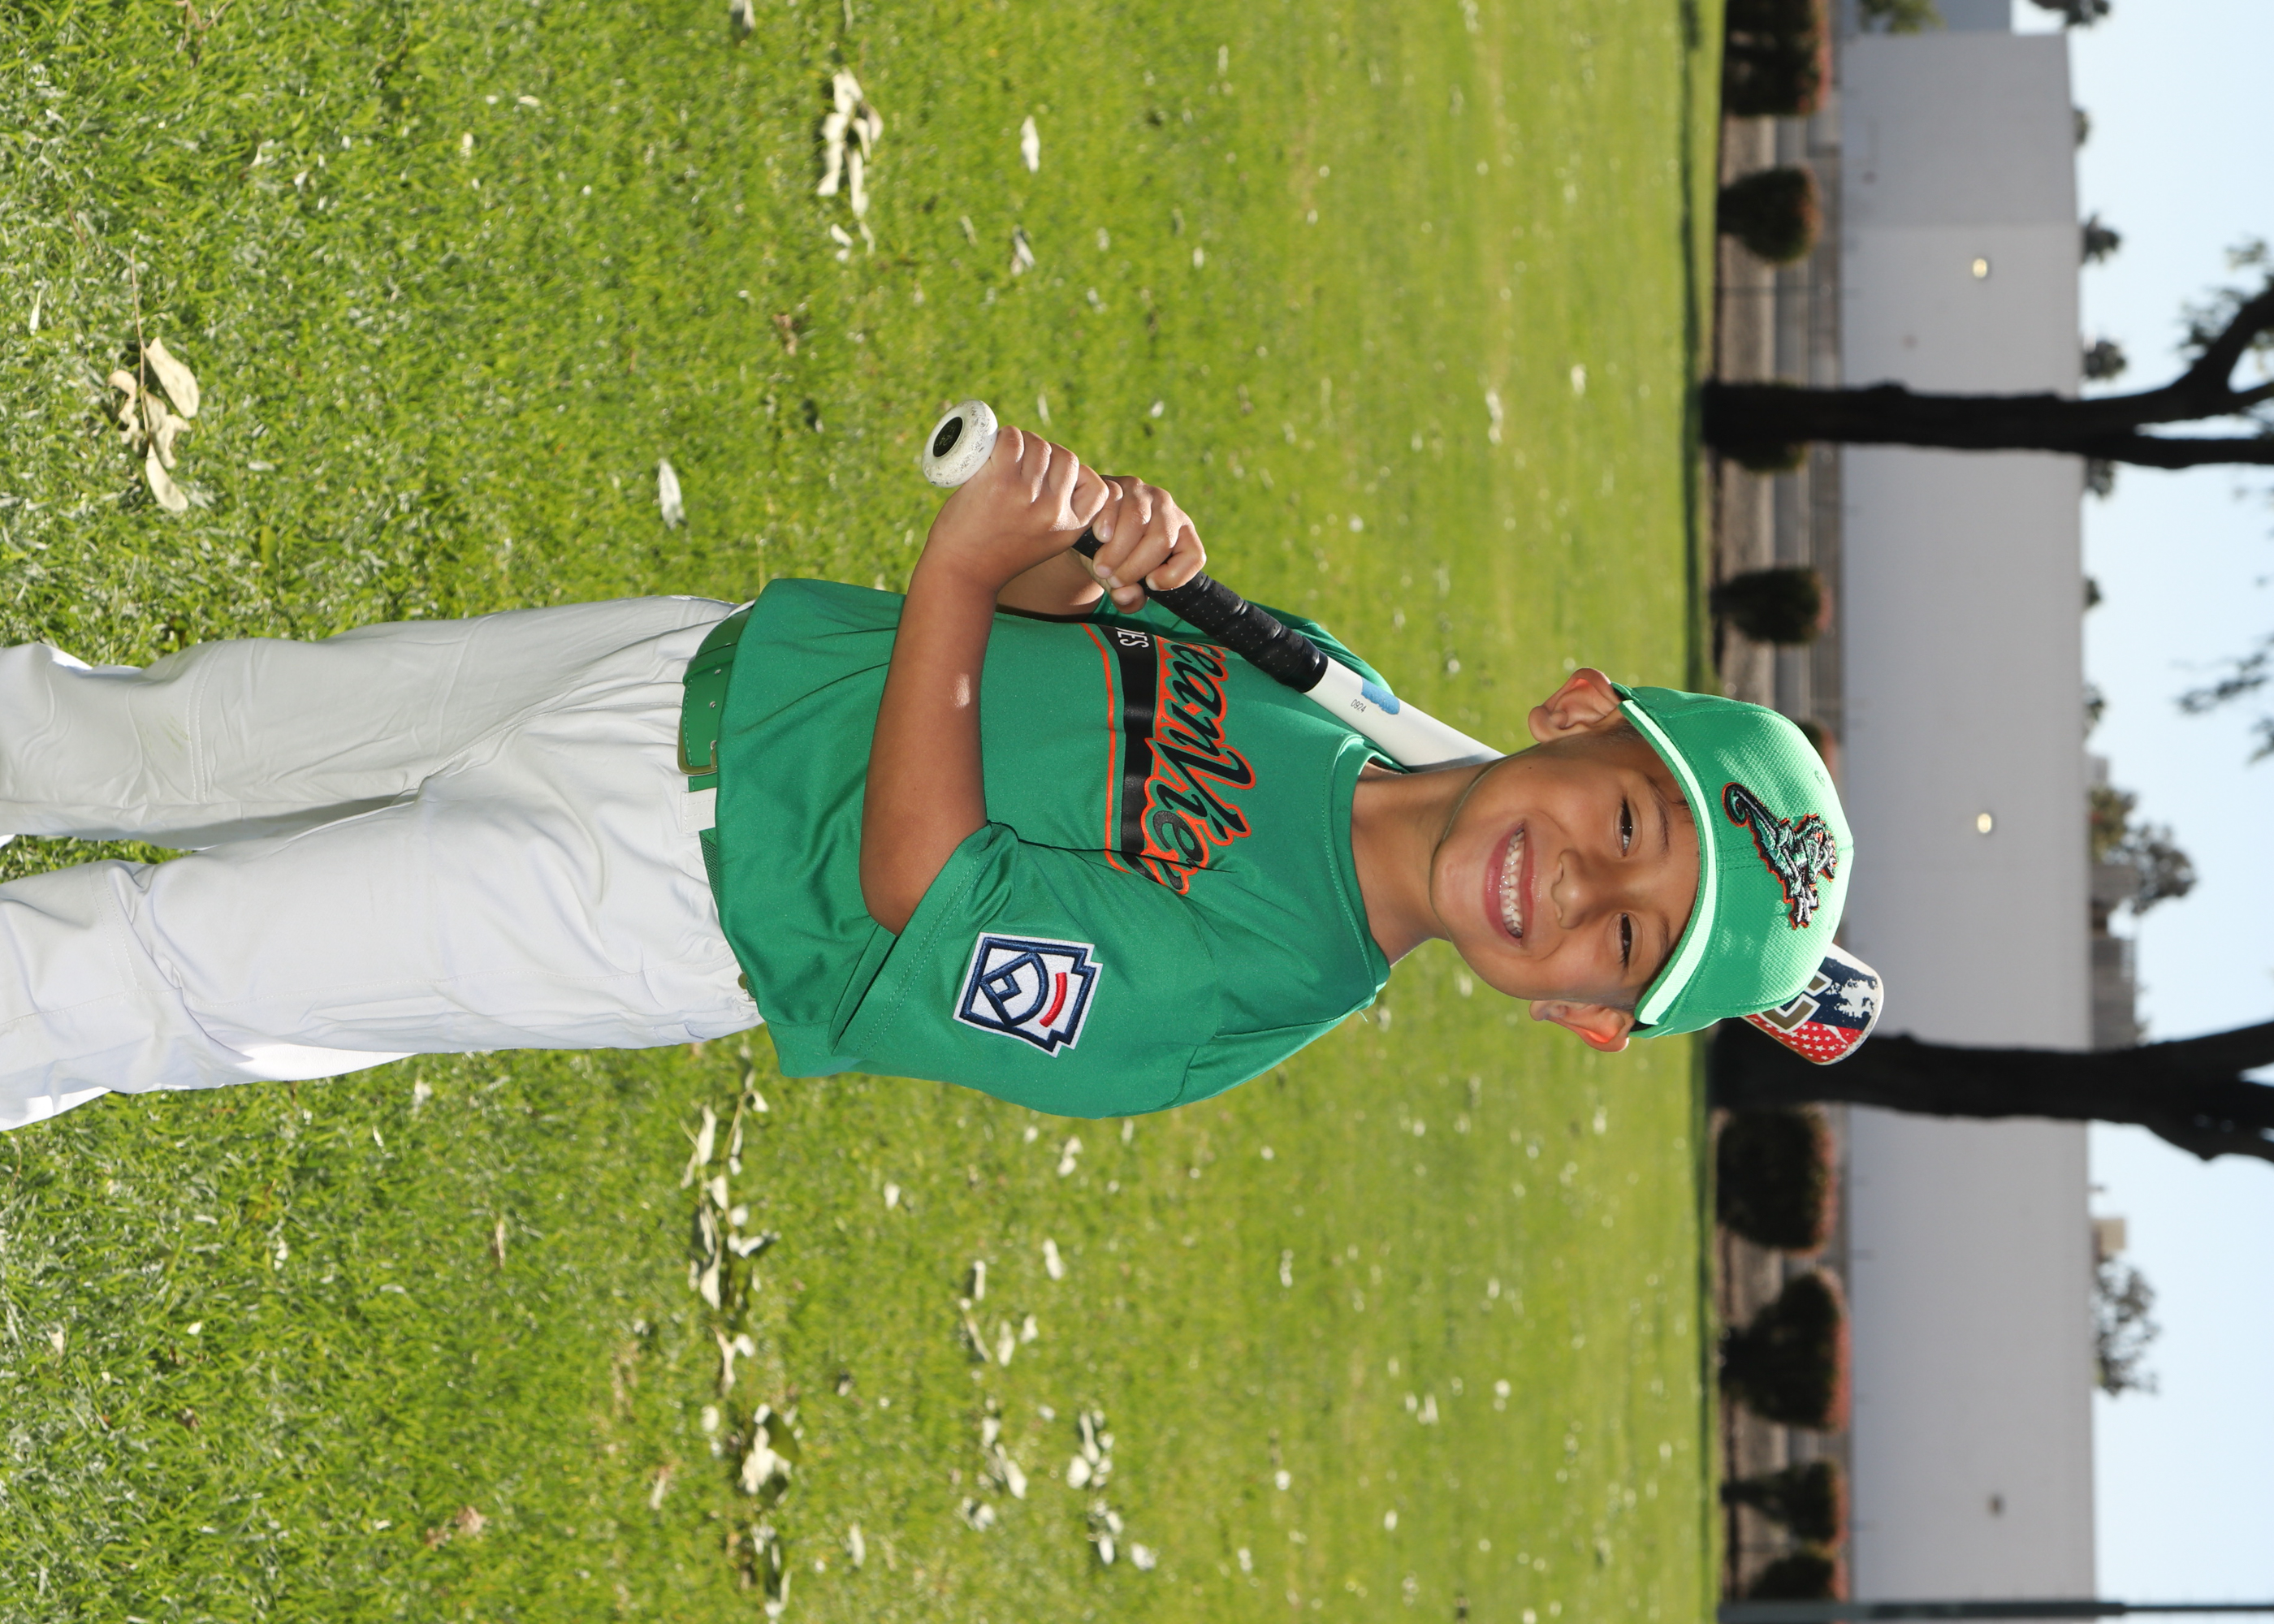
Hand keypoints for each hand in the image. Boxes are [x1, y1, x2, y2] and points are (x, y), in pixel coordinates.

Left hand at [922, 426, 1109, 593]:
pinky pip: (1012, 439)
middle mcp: (1053, 512)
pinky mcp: (1000, 482)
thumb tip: (1058, 471)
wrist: (960, 571)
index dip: (1079, 476)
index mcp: (1070, 528)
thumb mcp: (1043, 541)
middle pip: (1065, 458)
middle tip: (1021, 465)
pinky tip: (993, 448)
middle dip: (1046, 454)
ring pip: (1039, 445)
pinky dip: (1005, 435)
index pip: (1099, 488)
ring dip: (1023, 442)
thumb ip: (1057, 515)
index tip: (1056, 478)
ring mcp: (1027, 495)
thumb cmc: (996, 553)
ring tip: (1004, 458)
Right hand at [1083, 477, 1207, 612]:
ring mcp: (1141, 492)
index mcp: (1180, 533)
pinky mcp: (1115, 483)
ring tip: (1101, 568)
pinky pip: (1114, 500)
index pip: (1194, 555)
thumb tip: (1126, 595)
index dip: (1175, 575)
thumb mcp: (1123, 583)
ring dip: (1117, 550)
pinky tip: (1100, 537)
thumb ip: (1129, 599)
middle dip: (1135, 567)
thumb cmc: (1113, 561)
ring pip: (1138, 520)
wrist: (1084, 533)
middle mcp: (1166, 508)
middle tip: (1114, 580)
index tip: (1150, 585)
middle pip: (1162, 539)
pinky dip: (1106, 522)